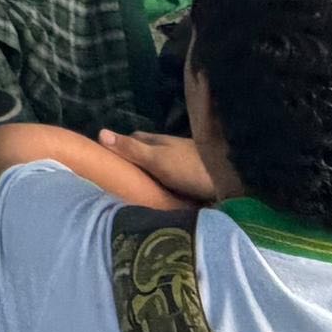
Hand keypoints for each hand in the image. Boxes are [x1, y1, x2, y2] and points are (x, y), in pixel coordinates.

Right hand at [91, 127, 220, 203]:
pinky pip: (175, 181)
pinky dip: (167, 187)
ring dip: (152, 176)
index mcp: (159, 142)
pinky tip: (163, 199)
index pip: (135, 138)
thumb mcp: (156, 159)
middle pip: (149, 151)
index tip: (107, 159)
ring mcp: (185, 163)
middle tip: (120, 178)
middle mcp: (171, 150)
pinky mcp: (195, 179)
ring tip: (138, 192)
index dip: (121, 146)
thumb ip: (131, 149)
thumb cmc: (191, 167)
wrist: (231, 179)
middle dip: (136, 160)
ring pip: (163, 167)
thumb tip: (100, 132)